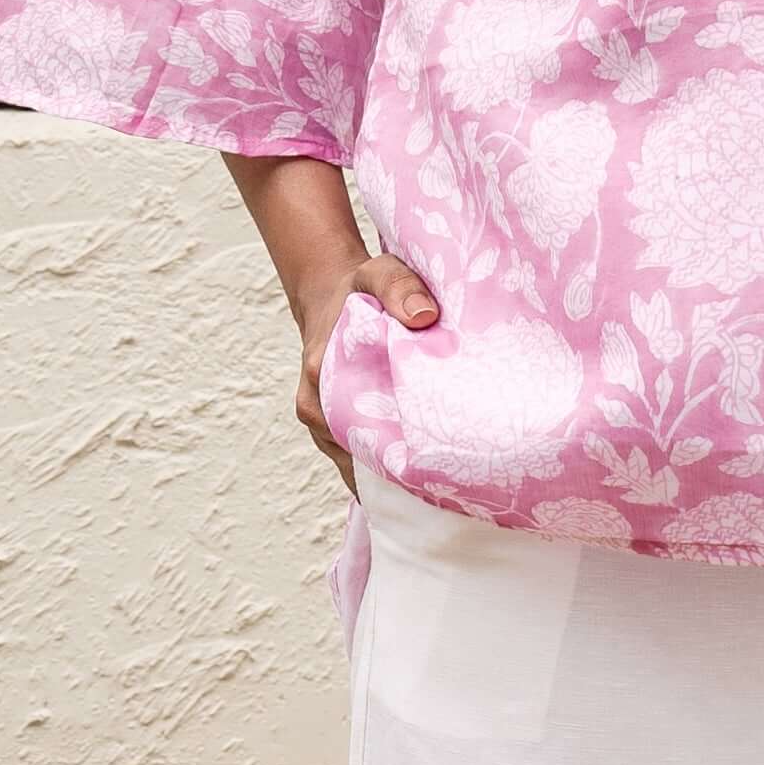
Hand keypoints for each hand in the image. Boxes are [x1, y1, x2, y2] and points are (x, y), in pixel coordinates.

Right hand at [290, 243, 437, 480]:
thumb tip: (424, 317)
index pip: (358, 432)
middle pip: (360, 456)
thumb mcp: (377, 271)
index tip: (433, 472)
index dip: (395, 455)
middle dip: (399, 474)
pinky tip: (419, 486)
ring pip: (359, 463)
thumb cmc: (357, 287)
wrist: (329, 294)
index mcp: (322, 375)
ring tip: (438, 492)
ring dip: (393, 475)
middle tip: (446, 490)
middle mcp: (317, 406)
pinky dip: (385, 469)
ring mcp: (324, 421)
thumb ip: (400, 285)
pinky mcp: (335, 426)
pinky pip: (359, 458)